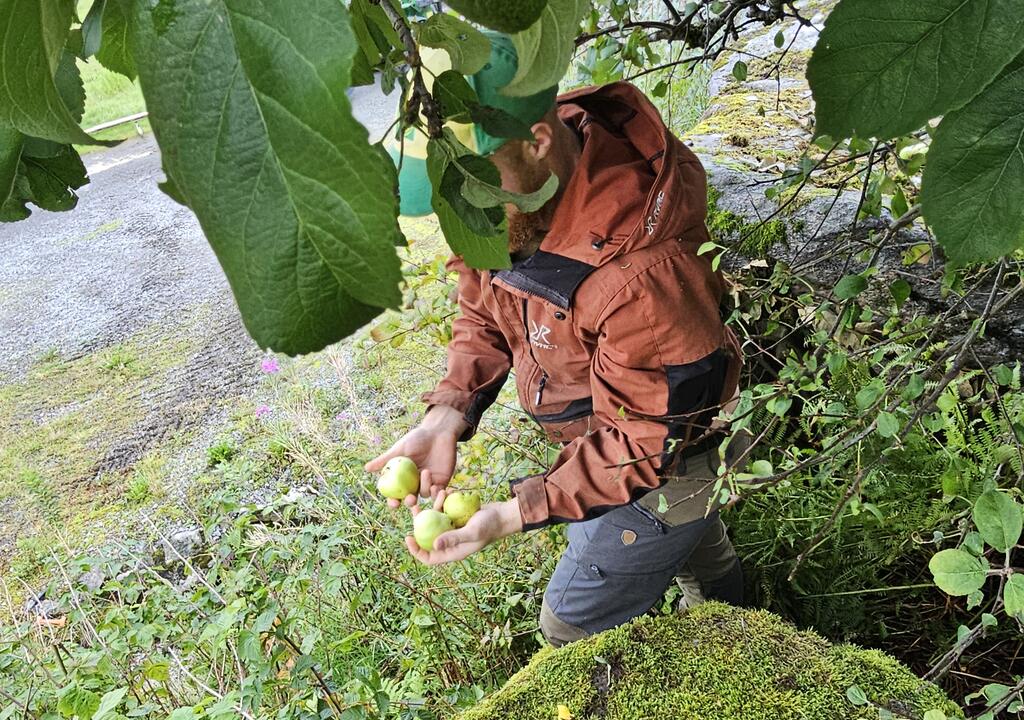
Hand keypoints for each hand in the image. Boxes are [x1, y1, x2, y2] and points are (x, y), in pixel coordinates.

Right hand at [364, 406, 467, 507]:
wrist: (438, 432)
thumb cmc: (417, 438)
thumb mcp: (400, 449)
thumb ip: (385, 460)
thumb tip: (366, 468)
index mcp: (403, 478)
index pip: (396, 494)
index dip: (394, 501)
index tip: (394, 503)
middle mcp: (415, 483)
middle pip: (411, 499)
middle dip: (409, 502)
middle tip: (410, 498)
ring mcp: (429, 483)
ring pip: (425, 494)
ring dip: (425, 487)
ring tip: (426, 471)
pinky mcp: (442, 482)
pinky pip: (440, 493)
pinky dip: (438, 493)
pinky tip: (438, 488)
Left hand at [406, 490, 522, 564]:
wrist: (503, 514)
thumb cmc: (490, 526)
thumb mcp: (472, 532)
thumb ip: (454, 538)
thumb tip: (433, 545)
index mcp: (453, 551)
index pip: (429, 558)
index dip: (416, 551)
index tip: (407, 537)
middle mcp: (450, 542)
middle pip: (428, 536)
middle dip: (419, 522)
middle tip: (414, 506)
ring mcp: (453, 529)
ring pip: (435, 520)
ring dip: (433, 505)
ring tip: (435, 490)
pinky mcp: (456, 517)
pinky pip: (444, 510)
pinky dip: (444, 500)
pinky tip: (447, 489)